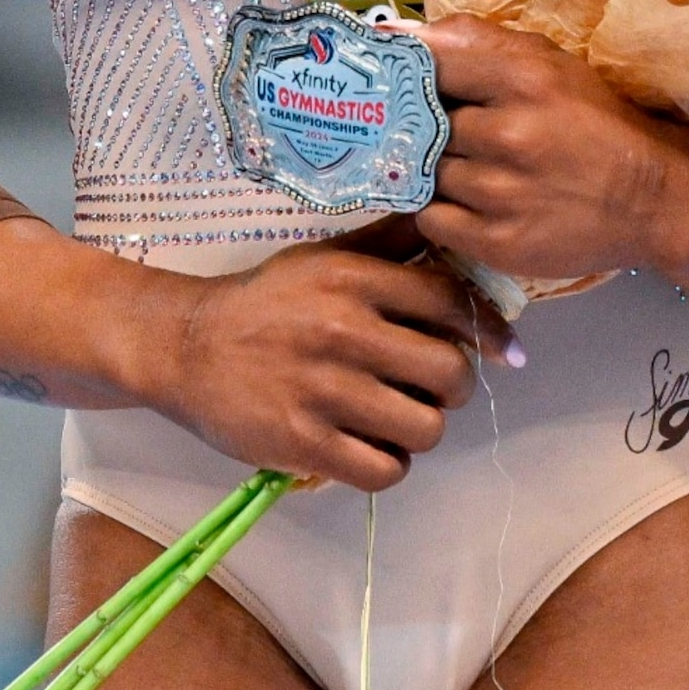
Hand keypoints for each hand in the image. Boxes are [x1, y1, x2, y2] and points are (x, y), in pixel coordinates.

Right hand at [147, 243, 513, 492]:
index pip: (451, 303)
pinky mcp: (302, 443)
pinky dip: (389, 464)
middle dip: (454, 387)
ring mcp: (322, 392)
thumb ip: (389, 240)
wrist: (184, 347)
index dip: (488, 328)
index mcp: (354, 281)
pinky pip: (384, 470)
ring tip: (400, 418)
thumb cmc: (266, 301)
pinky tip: (373, 448)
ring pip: (425, 428)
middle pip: (450, 373)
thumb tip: (451, 218)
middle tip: (433, 387)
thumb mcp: (325, 255)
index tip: (504, 350)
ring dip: (422, 429)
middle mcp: (343, 332)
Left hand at [417, 17, 685, 286]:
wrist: (651, 199)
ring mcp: (502, 193)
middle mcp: (509, 134)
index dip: (409, 74)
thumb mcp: (551, 64)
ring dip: (436, 171)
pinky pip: (432, 220)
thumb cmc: (595, 122)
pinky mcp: (499, 242)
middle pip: (422, 124)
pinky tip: (468, 202)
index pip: (430, 65)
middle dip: (430, 128)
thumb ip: (477, 42)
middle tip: (453, 133)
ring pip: (424, 173)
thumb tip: (398, 33)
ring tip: (471, 169)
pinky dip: (440, 210)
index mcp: (524, 79)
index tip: (402, 81)